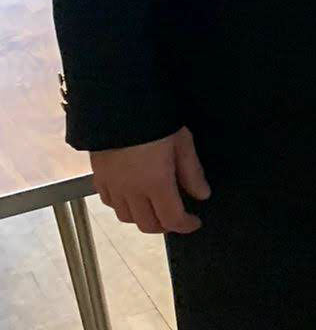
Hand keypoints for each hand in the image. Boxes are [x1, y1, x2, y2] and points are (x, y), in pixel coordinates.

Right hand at [91, 127, 210, 235]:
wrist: (118, 104)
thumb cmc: (155, 120)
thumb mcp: (182, 142)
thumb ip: (192, 172)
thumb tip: (202, 195)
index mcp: (156, 183)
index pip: (172, 219)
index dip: (186, 225)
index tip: (194, 222)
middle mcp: (132, 191)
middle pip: (147, 225)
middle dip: (165, 225)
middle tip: (176, 216)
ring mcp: (112, 185)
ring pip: (126, 217)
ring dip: (143, 217)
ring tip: (154, 206)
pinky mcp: (98, 177)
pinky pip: (109, 202)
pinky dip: (122, 206)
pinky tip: (131, 196)